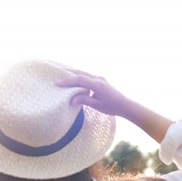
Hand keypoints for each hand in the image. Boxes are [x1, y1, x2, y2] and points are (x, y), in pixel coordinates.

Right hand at [58, 68, 174, 143]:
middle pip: (80, 73)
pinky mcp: (100, 80)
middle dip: (68, 73)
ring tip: (62, 74)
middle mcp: (98, 78)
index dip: (68, 80)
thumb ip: (84, 100)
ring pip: (83, 73)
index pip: (80, 79)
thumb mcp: (97, 105)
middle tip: (56, 74)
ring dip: (73, 74)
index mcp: (98, 84)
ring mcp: (99, 78)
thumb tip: (71, 99)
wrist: (125, 105)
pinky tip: (73, 79)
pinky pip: (87, 76)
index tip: (57, 83)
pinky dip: (78, 76)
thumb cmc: (112, 107)